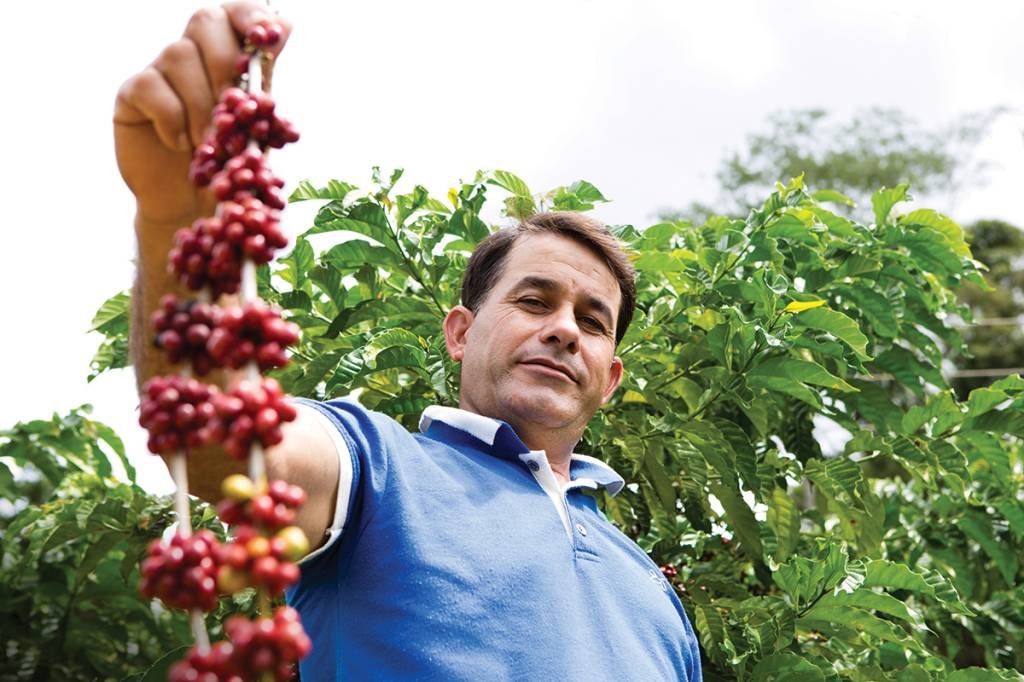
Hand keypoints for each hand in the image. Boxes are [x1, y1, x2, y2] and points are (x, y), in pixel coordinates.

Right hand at [113, 2, 291, 225]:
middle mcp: (194, 52)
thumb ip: (266, 81)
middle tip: (233, 109)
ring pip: (179, 56)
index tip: (269, 36)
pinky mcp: (132, 93)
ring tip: (209, 143)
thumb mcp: (258, 130)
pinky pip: (152, 87)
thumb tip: (286, 25)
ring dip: (201, 104)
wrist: (191, 207)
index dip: (253, 16)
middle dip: (225, 63)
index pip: (238, 12)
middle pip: (206, 21)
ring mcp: (160, 70)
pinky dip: (173, 118)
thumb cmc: (229, 166)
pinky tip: (181, 143)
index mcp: (230, 55)